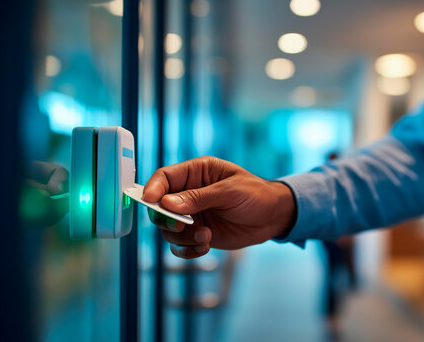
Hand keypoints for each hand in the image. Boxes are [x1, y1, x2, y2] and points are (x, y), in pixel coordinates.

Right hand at [142, 157, 296, 258]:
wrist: (273, 218)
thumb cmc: (256, 195)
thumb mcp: (230, 192)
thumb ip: (199, 198)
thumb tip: (168, 204)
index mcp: (196, 172)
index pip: (164, 178)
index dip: (153, 189)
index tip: (150, 201)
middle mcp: (189, 193)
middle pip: (159, 207)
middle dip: (167, 220)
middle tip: (182, 226)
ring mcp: (192, 215)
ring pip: (168, 230)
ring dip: (182, 238)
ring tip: (204, 237)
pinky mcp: (198, 234)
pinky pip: (180, 246)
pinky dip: (188, 250)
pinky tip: (205, 246)